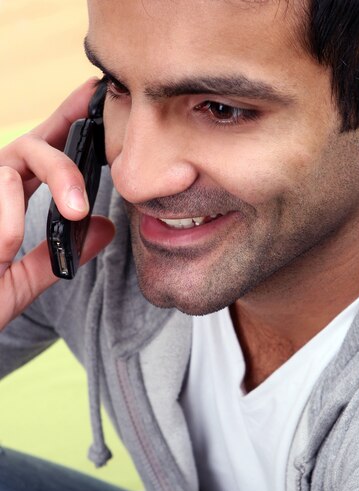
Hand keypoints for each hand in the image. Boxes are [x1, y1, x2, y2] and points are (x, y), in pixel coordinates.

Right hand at [0, 79, 114, 330]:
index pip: (40, 151)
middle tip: (80, 207)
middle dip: (63, 170)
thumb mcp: (20, 284)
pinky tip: (2, 250)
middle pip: (32, 149)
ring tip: (43, 229)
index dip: (65, 120)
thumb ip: (56, 256)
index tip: (92, 95)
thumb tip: (106, 229)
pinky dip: (6, 229)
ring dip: (33, 201)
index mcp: (8, 199)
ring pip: (10, 170)